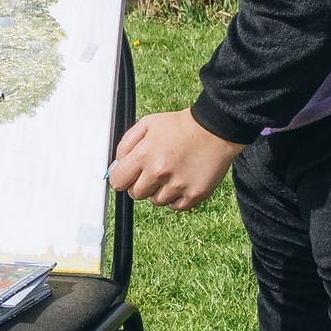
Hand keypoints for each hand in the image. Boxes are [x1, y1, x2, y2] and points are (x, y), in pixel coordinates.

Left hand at [107, 109, 243, 209]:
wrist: (214, 130)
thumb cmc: (180, 126)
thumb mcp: (148, 124)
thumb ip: (126, 144)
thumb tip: (115, 165)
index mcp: (144, 155)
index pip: (118, 181)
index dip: (122, 177)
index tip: (128, 175)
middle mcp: (159, 173)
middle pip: (135, 194)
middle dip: (140, 184)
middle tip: (153, 171)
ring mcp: (177, 186)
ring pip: (156, 201)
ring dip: (160, 191)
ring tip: (172, 173)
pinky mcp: (194, 195)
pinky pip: (175, 206)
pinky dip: (177, 197)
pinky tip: (182, 180)